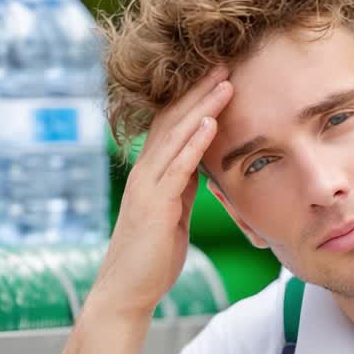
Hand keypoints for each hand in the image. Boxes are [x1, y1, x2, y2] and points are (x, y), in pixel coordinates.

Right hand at [93, 66, 233, 317]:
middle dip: (200, 90)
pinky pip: (177, 167)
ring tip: (226, 81)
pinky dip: (195, 142)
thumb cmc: (152, 257)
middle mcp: (146, 172)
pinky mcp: (153, 204)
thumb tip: (200, 168)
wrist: (127, 292)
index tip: (220, 75)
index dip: (195, 98)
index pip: (174, 125)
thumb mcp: (173, 215)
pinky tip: (211, 122)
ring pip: (176, 136)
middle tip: (225, 61)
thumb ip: (183, 189)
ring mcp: (147, 186)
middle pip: (174, 120)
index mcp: (152, 174)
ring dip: (203, 107)